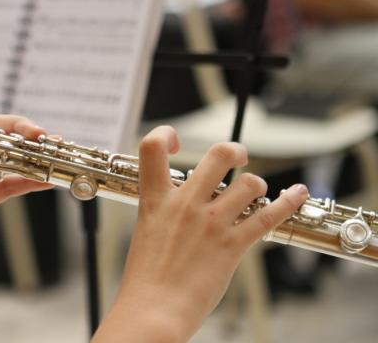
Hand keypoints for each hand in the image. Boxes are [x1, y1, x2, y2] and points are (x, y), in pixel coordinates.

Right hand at [94, 126, 308, 341]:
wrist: (153, 309)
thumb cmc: (146, 278)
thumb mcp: (147, 232)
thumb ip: (165, 210)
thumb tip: (184, 199)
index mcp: (155, 200)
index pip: (152, 146)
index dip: (166, 134)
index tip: (177, 143)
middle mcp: (185, 204)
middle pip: (219, 155)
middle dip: (234, 150)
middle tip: (238, 157)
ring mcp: (211, 223)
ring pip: (249, 183)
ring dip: (256, 186)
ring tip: (252, 195)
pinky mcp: (232, 245)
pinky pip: (268, 215)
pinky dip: (288, 201)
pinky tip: (296, 192)